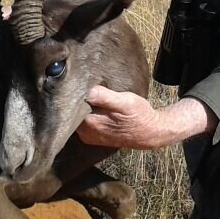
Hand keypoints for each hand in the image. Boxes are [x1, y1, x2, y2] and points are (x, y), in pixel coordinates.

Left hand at [78, 88, 217, 149]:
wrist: (149, 133)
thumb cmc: (139, 115)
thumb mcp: (125, 102)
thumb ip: (105, 97)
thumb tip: (87, 91)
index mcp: (90, 123)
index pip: (70, 105)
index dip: (74, 92)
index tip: (80, 82)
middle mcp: (85, 132)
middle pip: (71, 111)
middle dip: (76, 98)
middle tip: (87, 85)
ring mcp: (88, 136)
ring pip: (76, 116)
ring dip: (82, 105)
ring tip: (93, 95)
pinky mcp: (91, 136)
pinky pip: (82, 121)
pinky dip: (86, 112)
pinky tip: (96, 106)